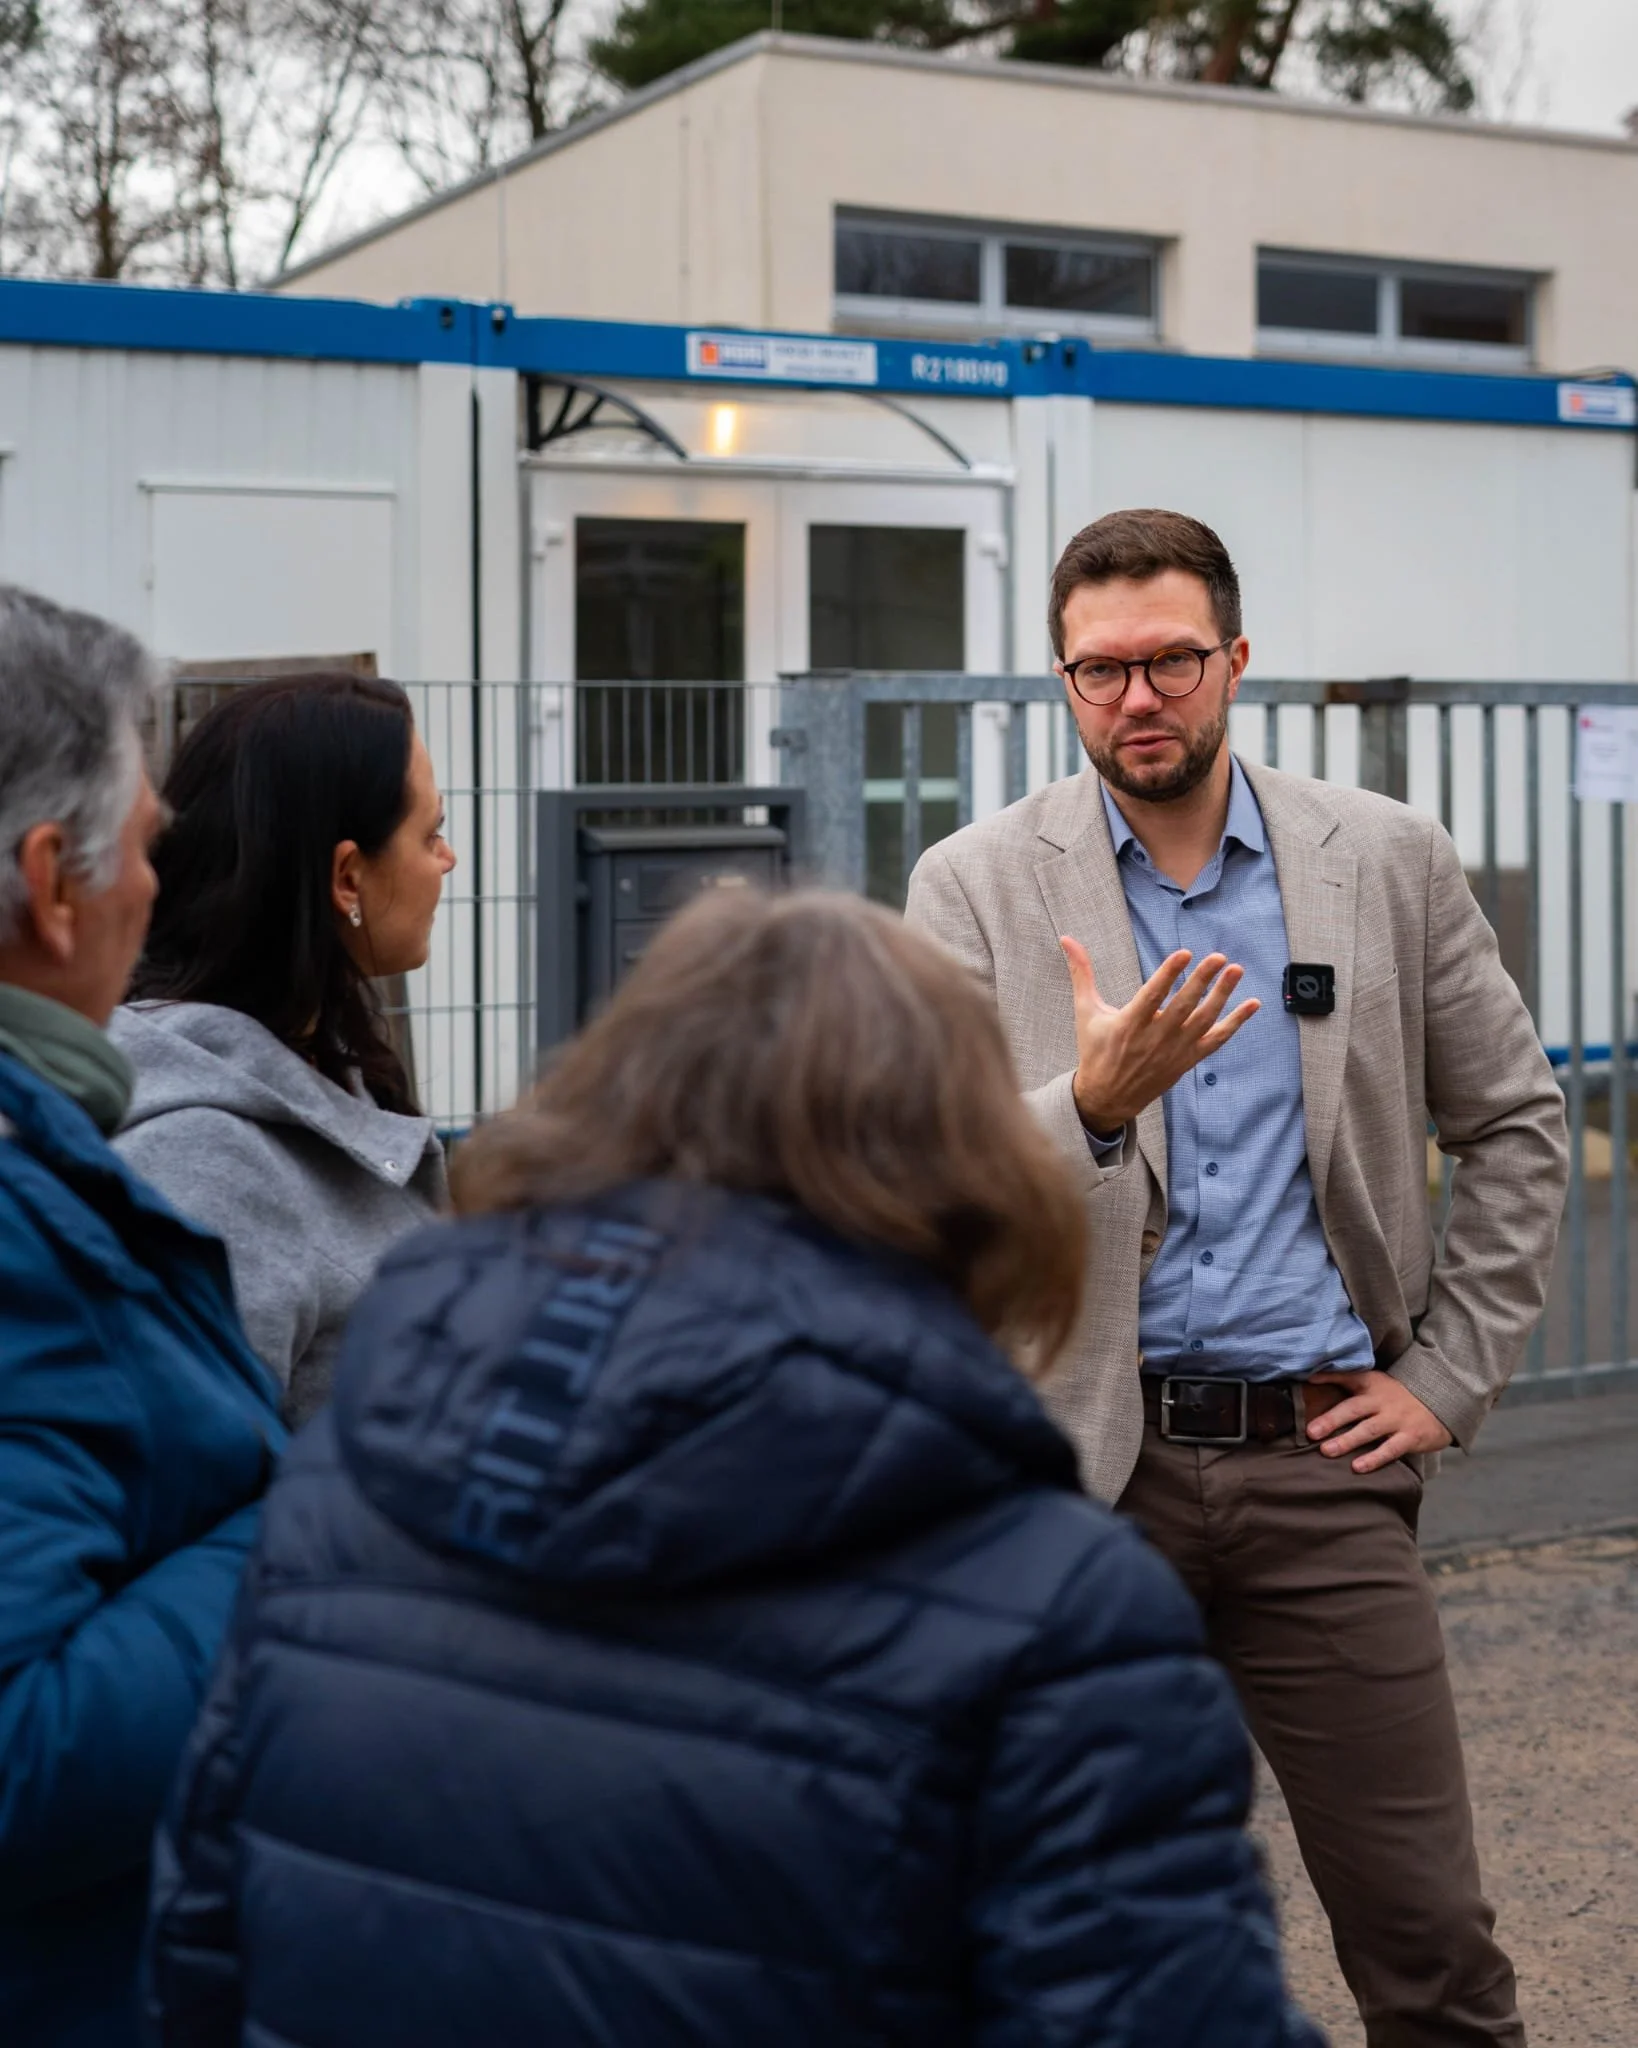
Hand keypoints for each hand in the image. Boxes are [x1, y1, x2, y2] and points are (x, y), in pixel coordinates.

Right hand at [1059, 937, 1259, 1135]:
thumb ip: (1081, 973)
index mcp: (1128, 1025)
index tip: (1185, 954)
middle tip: (1219, 958)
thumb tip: (1067, 939)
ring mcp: (1174, 1051)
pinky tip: (1252, 1003)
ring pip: (1203, 1021)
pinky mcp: (1187, 1061)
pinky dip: (1236, 1023)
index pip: (1152, 996)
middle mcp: (1154, 1039)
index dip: (1168, 974)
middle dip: (1202, 981)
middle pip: (1183, 1007)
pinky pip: (1216, 1040)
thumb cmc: (1095, 1050)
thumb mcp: (1086, 1011)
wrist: (1108, 1098)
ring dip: (1222, 996)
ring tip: (1236, 971)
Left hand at [1305, 1370, 1453, 1472]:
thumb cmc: (1397, 1395)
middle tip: (1311, 1432)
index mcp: (1372, 1384)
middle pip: (1354, 1409)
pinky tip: (1357, 1467)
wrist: (1443, 1402)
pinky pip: (1390, 1449)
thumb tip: (1310, 1377)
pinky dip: (1374, 1459)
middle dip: (1332, 1420)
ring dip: (1347, 1441)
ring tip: (1327, 1451)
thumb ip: (1346, 1379)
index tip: (1308, 1380)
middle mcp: (1382, 1401)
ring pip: (1369, 1430)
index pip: (1350, 1377)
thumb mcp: (1375, 1382)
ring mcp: (1397, 1419)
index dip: (1330, 1376)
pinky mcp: (1411, 1437)